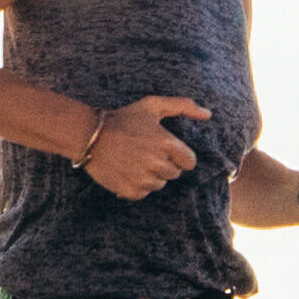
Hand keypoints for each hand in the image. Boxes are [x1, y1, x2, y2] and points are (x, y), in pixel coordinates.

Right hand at [78, 93, 211, 199]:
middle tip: (146, 152)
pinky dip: (137, 185)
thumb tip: (208, 114)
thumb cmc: (123, 119)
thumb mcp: (152, 105)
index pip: (190, 162)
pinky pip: (144, 193)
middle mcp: (158, 164)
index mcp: (167, 144)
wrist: (90, 136)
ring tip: (135, 160)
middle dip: (164, 164)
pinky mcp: (131, 191)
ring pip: (160, 184)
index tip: (165, 149)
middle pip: (175, 174)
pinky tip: (127, 170)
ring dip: (152, 175)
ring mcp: (144, 179)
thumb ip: (183, 106)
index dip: (179, 155)